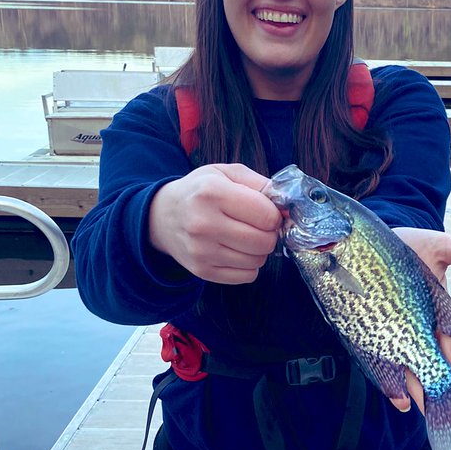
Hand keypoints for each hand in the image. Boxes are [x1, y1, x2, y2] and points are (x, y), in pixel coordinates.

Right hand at [149, 163, 281, 282]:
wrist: (162, 217)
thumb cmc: (200, 191)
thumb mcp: (225, 173)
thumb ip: (260, 184)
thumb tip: (289, 206)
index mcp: (212, 192)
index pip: (266, 215)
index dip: (274, 214)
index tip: (266, 211)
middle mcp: (204, 223)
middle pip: (265, 241)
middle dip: (270, 233)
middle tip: (258, 226)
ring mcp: (202, 251)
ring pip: (258, 261)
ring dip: (259, 250)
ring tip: (244, 236)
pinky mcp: (202, 271)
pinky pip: (247, 276)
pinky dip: (248, 265)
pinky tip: (236, 250)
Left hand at [389, 227, 450, 413]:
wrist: (369, 239)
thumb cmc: (410, 244)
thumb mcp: (439, 246)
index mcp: (440, 315)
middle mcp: (420, 330)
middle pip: (436, 370)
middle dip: (447, 395)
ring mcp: (395, 334)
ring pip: (412, 372)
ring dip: (421, 396)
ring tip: (431, 419)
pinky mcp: (371, 333)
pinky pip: (382, 363)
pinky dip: (392, 382)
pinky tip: (400, 400)